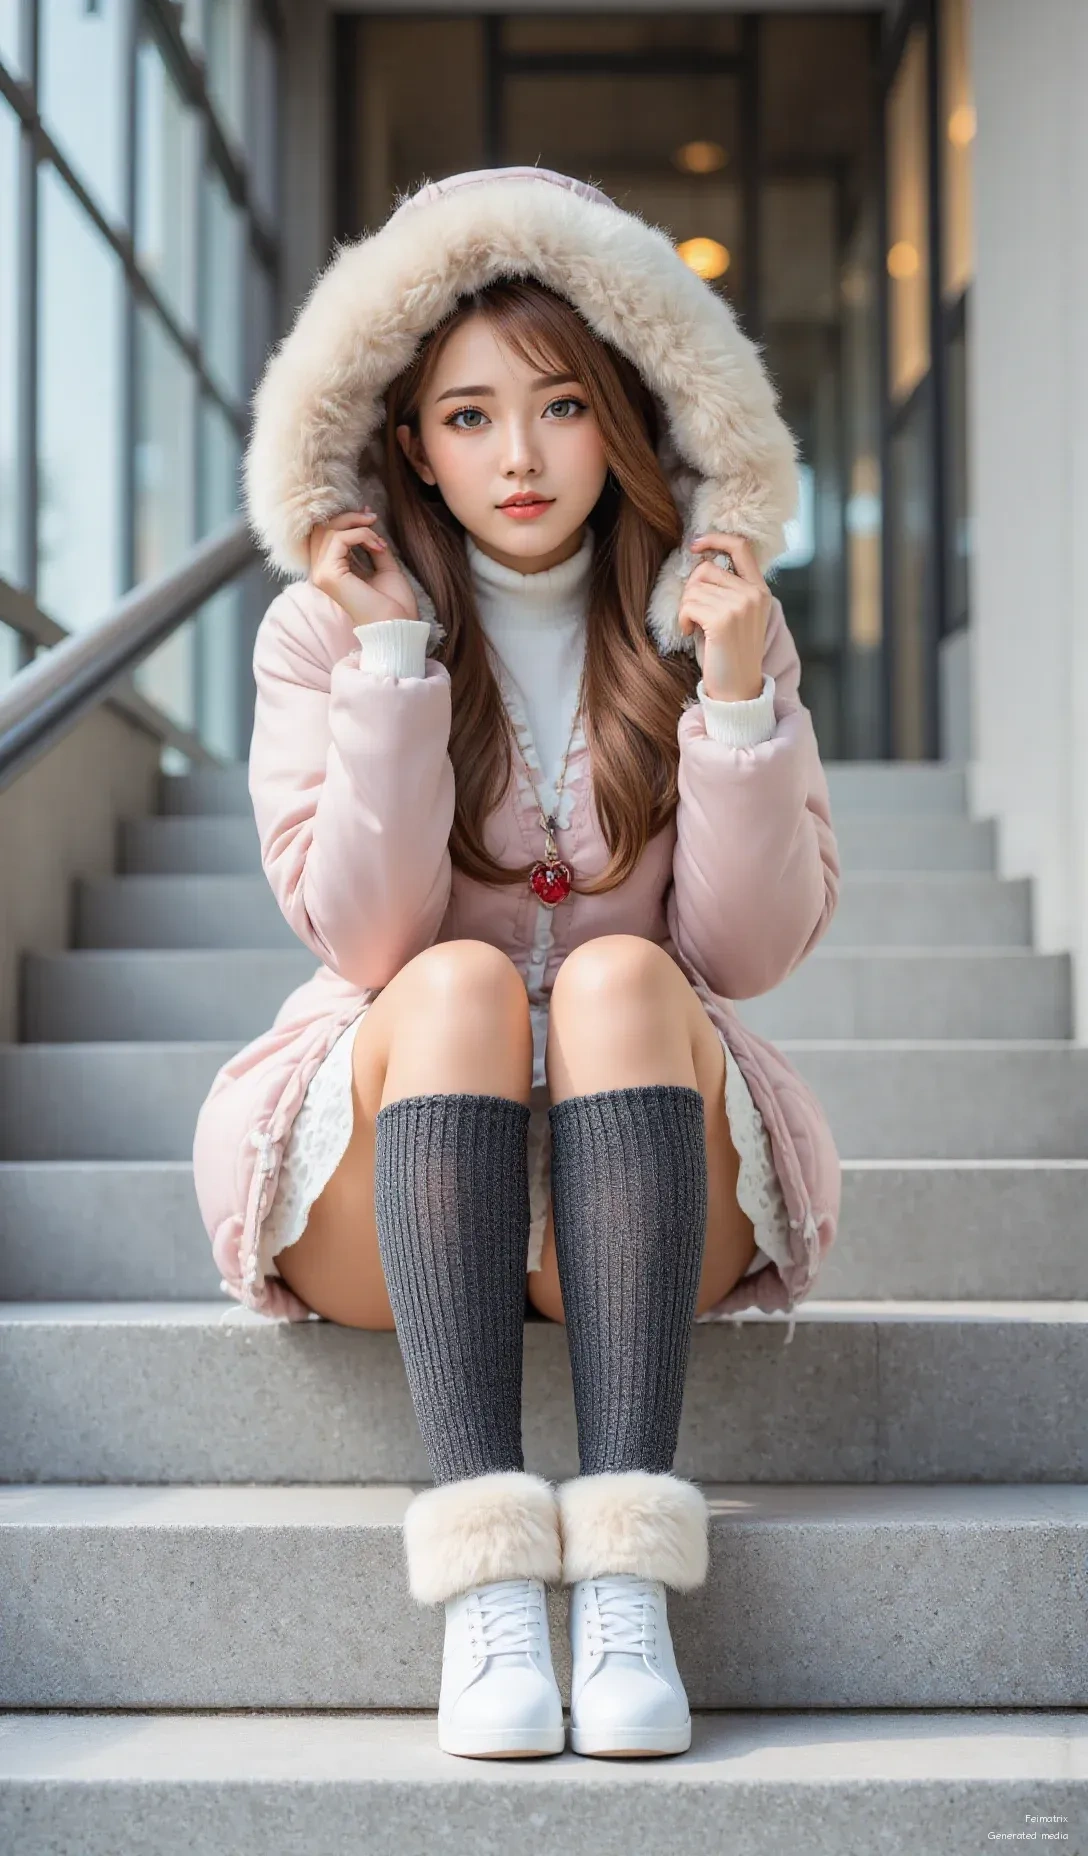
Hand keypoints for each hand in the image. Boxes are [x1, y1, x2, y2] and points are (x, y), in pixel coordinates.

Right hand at [308, 509, 419, 626]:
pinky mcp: (328, 575)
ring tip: (380, 541)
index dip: (347, 520)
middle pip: (321, 529)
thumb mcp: (383, 565)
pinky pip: (339, 539)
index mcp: (332, 572)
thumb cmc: (394, 603)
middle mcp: (321, 573)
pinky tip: (378, 547)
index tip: (370, 516)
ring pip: (328, 530)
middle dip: (349, 518)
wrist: (398, 626)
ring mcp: (321, 574)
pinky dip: (362, 536)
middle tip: (373, 518)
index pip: (326, 536)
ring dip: (359, 527)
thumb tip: (366, 518)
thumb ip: (372, 544)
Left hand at [679, 532, 771, 701]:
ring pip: (694, 588)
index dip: (716, 539)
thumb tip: (700, 563)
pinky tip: (690, 633)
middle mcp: (753, 594)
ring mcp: (740, 605)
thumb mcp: (738, 616)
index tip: (695, 544)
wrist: (738, 689)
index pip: (741, 548)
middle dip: (692, 590)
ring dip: (686, 608)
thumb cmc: (731, 654)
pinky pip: (689, 604)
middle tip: (693, 614)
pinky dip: (683, 619)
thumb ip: (728, 589)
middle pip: (706, 569)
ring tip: (694, 628)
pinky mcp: (723, 619)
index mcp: (760, 590)